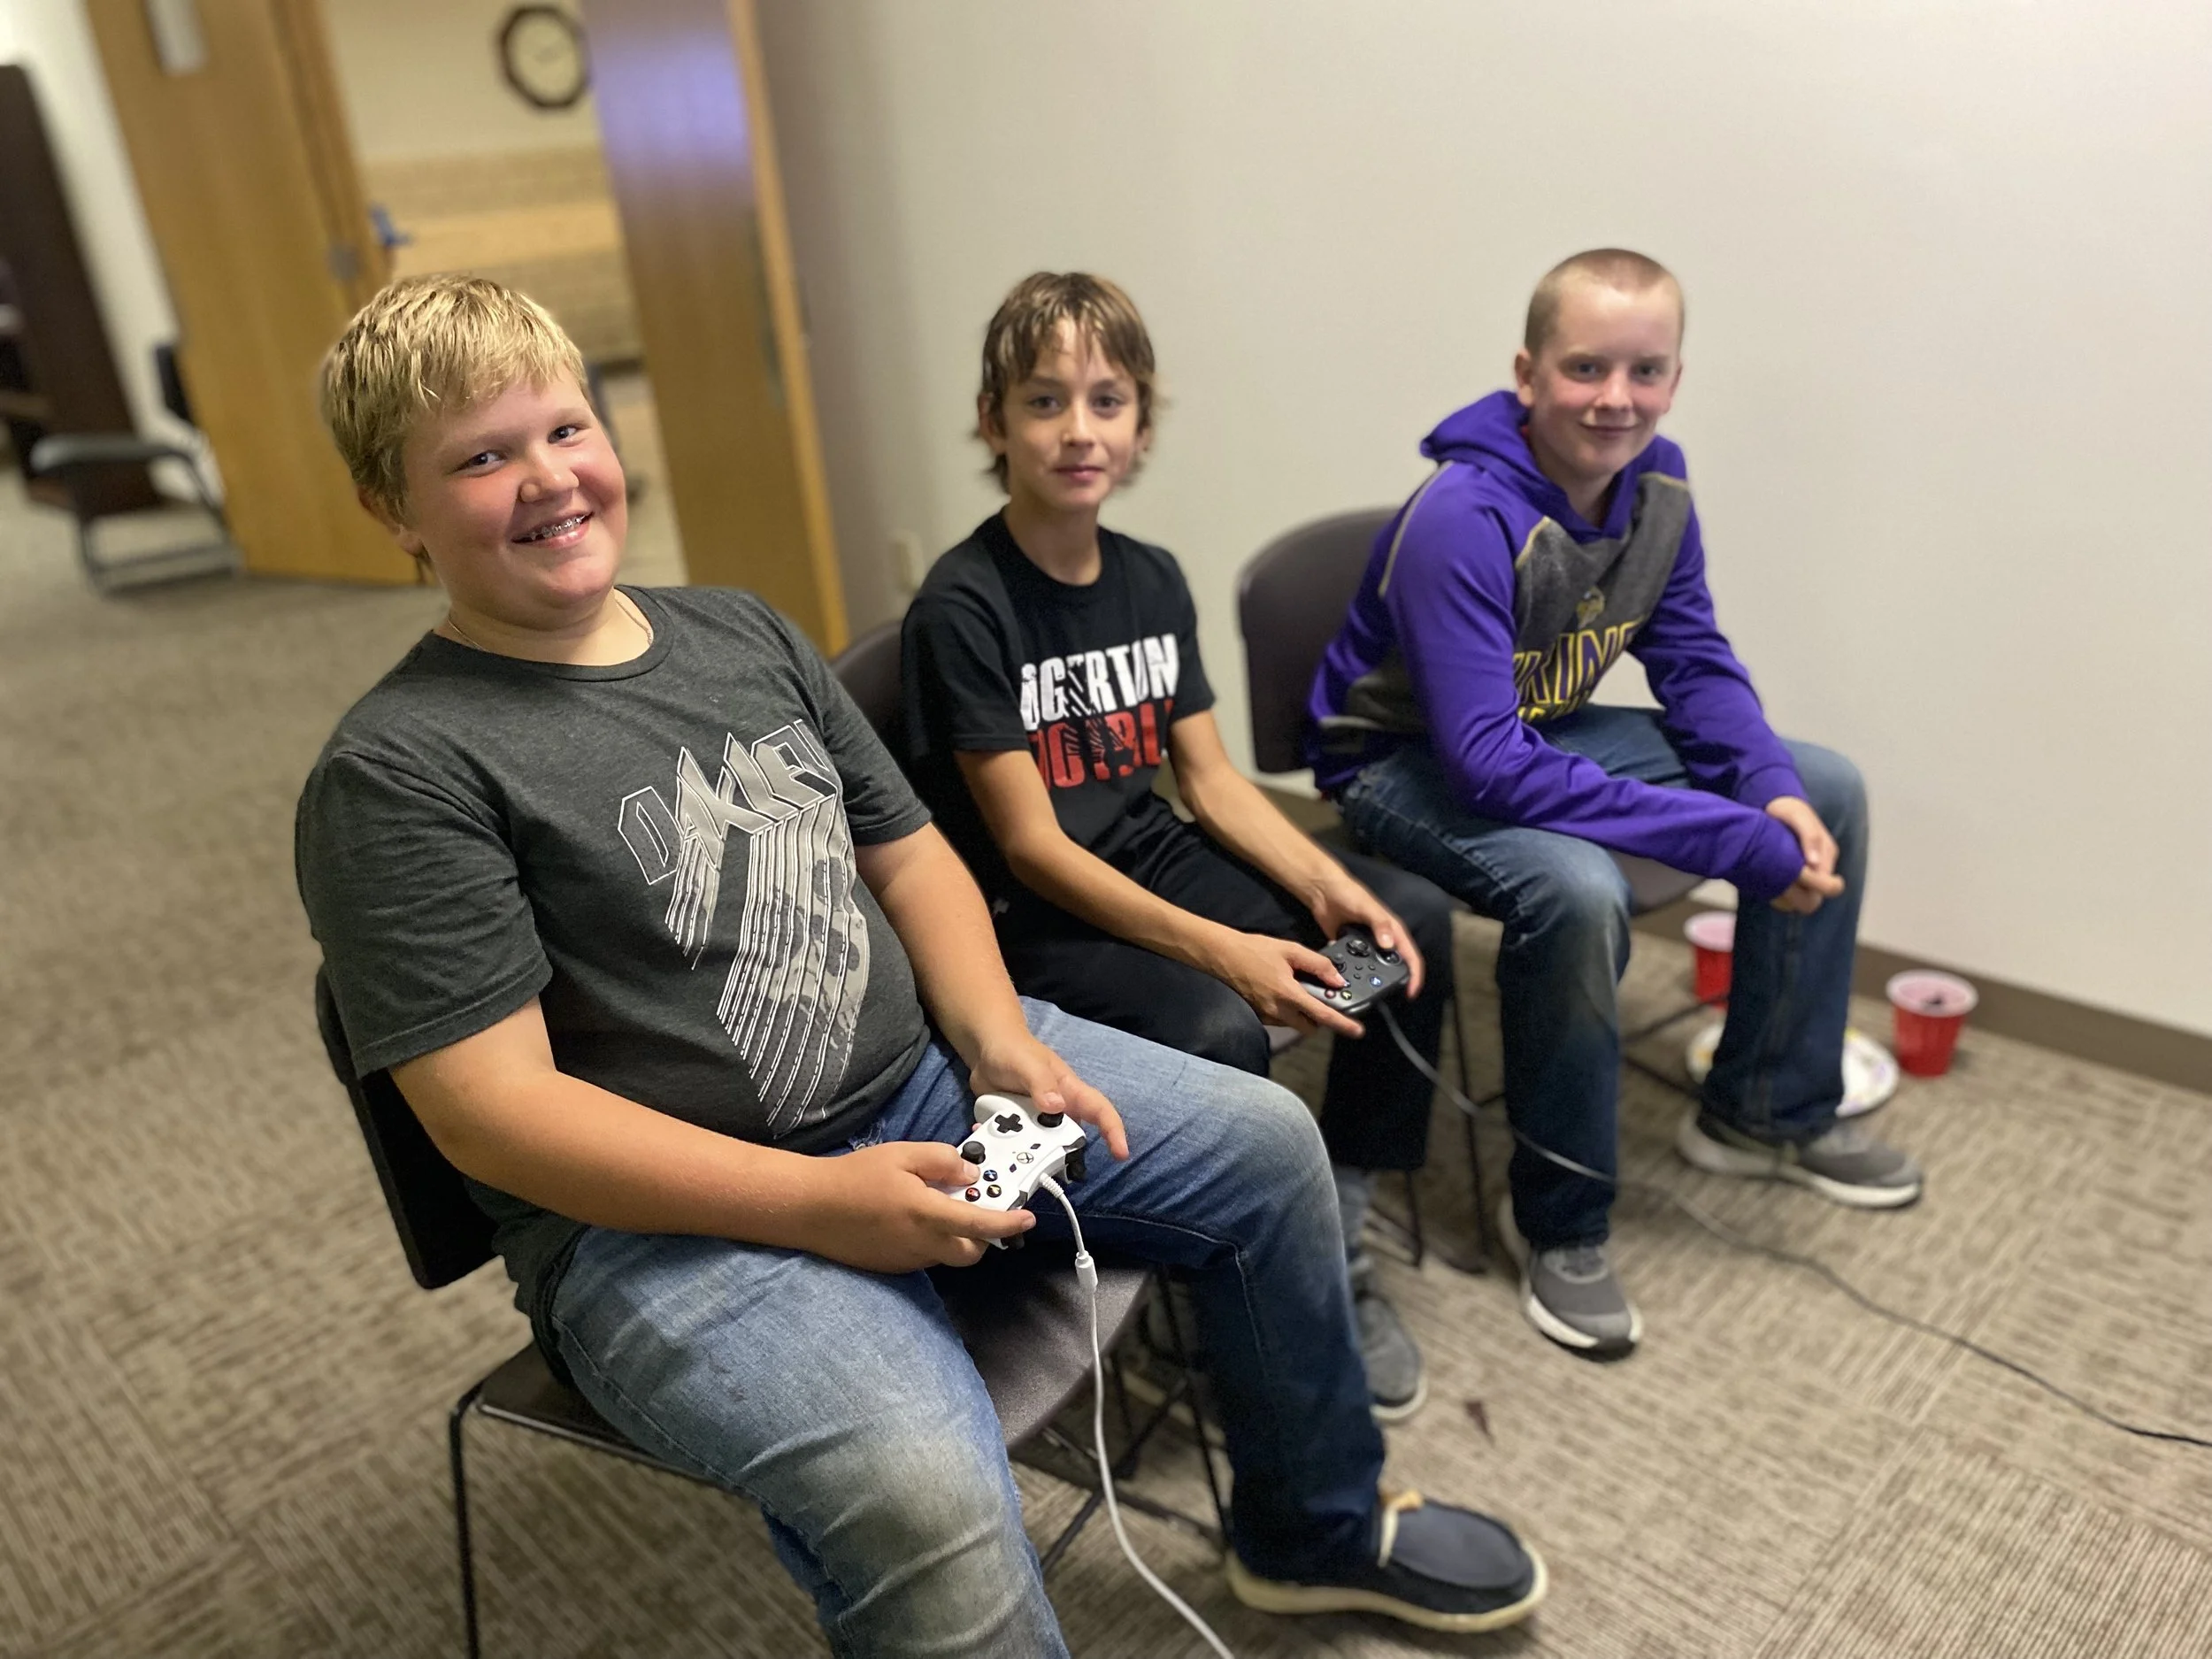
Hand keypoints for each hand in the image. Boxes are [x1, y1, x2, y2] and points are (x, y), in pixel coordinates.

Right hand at [800, 1141, 1037, 1271]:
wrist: (810, 1208)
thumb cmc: (855, 1177)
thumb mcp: (901, 1154)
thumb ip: (941, 1161)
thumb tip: (970, 1175)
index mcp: (927, 1214)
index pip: (981, 1225)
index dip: (1009, 1223)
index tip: (1027, 1217)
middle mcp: (922, 1245)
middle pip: (971, 1252)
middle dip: (984, 1235)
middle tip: (977, 1208)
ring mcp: (907, 1260)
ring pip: (948, 1256)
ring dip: (956, 1236)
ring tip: (940, 1205)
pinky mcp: (893, 1267)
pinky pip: (925, 1257)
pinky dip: (932, 1241)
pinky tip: (914, 1218)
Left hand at [967, 1031, 1129, 1161]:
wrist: (986, 1052)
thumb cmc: (1014, 1050)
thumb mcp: (1026, 1064)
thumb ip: (1040, 1082)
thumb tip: (1056, 1106)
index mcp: (1069, 1092)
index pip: (1100, 1111)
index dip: (1114, 1131)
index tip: (1121, 1153)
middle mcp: (1059, 1111)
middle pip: (1071, 1141)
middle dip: (1062, 1157)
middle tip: (1045, 1169)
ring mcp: (1038, 1122)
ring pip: (1045, 1149)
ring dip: (1031, 1157)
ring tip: (1014, 1162)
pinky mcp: (1019, 1129)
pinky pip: (1019, 1146)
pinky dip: (1008, 1149)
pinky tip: (993, 1147)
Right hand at [1208, 929, 1367, 1040]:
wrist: (1223, 955)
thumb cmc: (1254, 950)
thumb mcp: (1290, 950)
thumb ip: (1318, 965)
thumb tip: (1337, 979)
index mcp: (1289, 994)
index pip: (1322, 1015)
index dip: (1343, 1024)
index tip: (1357, 1030)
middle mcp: (1278, 1010)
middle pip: (1310, 1027)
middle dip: (1320, 1018)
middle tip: (1322, 1000)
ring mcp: (1267, 1015)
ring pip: (1295, 1024)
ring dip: (1304, 1014)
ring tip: (1300, 990)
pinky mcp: (1259, 1015)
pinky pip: (1281, 1019)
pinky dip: (1289, 1010)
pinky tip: (1284, 991)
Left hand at [1307, 873, 1426, 998]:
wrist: (1323, 892)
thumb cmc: (1350, 894)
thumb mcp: (1367, 908)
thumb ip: (1380, 924)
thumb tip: (1389, 946)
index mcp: (1393, 931)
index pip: (1410, 956)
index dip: (1414, 975)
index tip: (1411, 992)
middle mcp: (1383, 941)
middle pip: (1394, 966)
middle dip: (1393, 981)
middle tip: (1385, 994)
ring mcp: (1366, 947)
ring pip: (1373, 968)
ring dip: (1370, 979)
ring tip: (1363, 989)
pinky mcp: (1350, 950)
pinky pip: (1354, 965)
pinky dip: (1351, 971)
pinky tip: (1345, 976)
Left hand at [1765, 795, 1843, 914]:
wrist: (1776, 804)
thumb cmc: (1789, 808)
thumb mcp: (1798, 816)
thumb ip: (1808, 836)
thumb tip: (1815, 862)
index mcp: (1828, 853)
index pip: (1828, 884)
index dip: (1811, 889)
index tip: (1790, 885)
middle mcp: (1822, 864)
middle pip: (1817, 894)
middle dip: (1800, 896)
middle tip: (1777, 889)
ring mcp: (1810, 868)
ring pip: (1804, 894)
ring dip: (1790, 895)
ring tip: (1770, 886)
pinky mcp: (1796, 870)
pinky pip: (1793, 889)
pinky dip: (1782, 891)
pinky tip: (1767, 885)